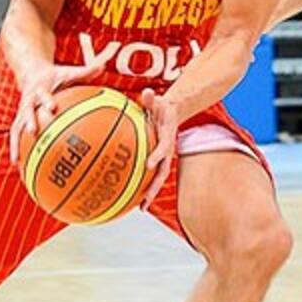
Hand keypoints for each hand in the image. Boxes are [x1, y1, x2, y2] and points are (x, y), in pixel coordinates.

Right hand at [8, 59, 104, 163]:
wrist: (33, 74)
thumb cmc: (56, 77)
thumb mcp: (69, 72)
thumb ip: (86, 71)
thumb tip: (104, 65)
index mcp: (40, 89)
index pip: (44, 94)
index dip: (47, 100)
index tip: (52, 107)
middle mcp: (28, 101)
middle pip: (26, 111)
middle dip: (28, 120)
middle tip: (32, 131)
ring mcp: (22, 111)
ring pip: (15, 127)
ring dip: (15, 142)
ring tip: (16, 160)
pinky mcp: (19, 120)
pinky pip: (16, 136)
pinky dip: (16, 149)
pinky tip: (18, 165)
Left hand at [139, 88, 179, 210]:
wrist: (173, 112)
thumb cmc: (161, 106)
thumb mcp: (158, 101)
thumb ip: (151, 99)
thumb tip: (147, 93)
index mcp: (167, 137)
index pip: (164, 148)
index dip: (157, 156)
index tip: (149, 164)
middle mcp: (165, 151)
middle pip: (162, 173)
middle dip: (154, 188)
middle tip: (145, 202)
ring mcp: (162, 157)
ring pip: (157, 178)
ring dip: (149, 193)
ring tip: (139, 208)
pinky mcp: (156, 159)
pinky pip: (148, 174)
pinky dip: (141, 185)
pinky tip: (129, 195)